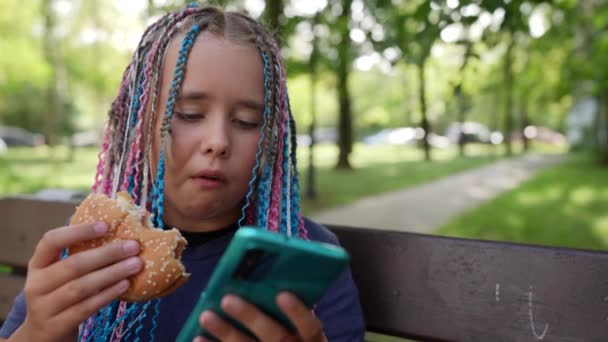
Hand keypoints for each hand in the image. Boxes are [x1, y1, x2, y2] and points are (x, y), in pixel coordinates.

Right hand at [9, 222, 142, 341]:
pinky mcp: (57, 325)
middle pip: (73, 265)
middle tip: (133, 246)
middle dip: (107, 254)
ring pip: (81, 287)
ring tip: (135, 264)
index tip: (106, 225)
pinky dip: (107, 295)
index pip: (51, 241)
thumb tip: (120, 234)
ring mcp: (44, 307)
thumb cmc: (60, 294)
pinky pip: (86, 307)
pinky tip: (124, 285)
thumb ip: (80, 256)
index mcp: (38, 264)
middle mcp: (37, 284)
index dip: (78, 231)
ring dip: (112, 274)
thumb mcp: (60, 274)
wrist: (42, 334)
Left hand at [196, 292, 326, 341]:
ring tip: (206, 316)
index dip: (297, 312)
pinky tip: (198, 337)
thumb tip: (273, 280)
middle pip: (276, 337)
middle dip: (251, 318)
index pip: (310, 328)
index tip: (282, 294)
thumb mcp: (303, 331)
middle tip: (227, 299)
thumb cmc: (296, 339)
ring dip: (226, 333)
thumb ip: (295, 312)